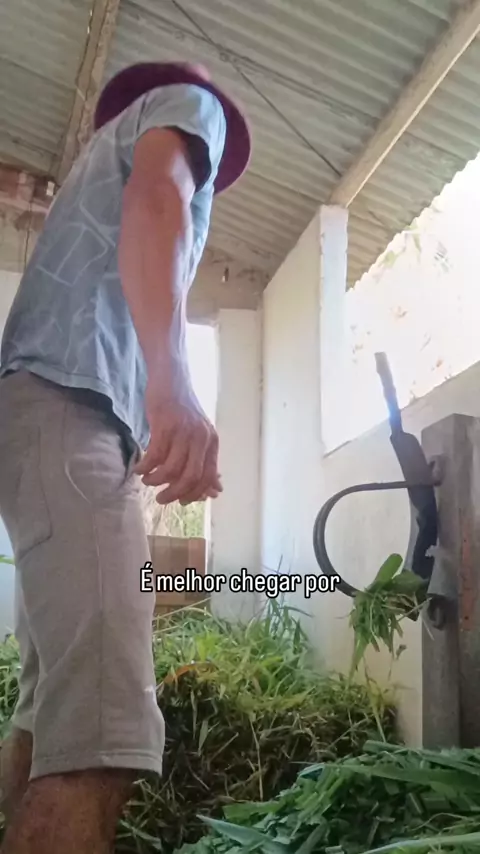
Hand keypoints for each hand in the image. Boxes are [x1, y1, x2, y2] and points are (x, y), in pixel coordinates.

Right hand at [134, 378, 221, 505]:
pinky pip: (154, 456)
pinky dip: (145, 467)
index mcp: (212, 442)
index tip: (181, 501)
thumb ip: (205, 461)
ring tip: (147, 480)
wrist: (171, 378)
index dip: (194, 493)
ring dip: (156, 480)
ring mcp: (183, 431)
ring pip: (171, 469)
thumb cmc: (182, 409)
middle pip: (191, 477)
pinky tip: (139, 468)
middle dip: (174, 493)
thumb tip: (215, 491)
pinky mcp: (165, 425)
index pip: (208, 477)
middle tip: (161, 499)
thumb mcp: (199, 435)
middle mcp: (201, 438)